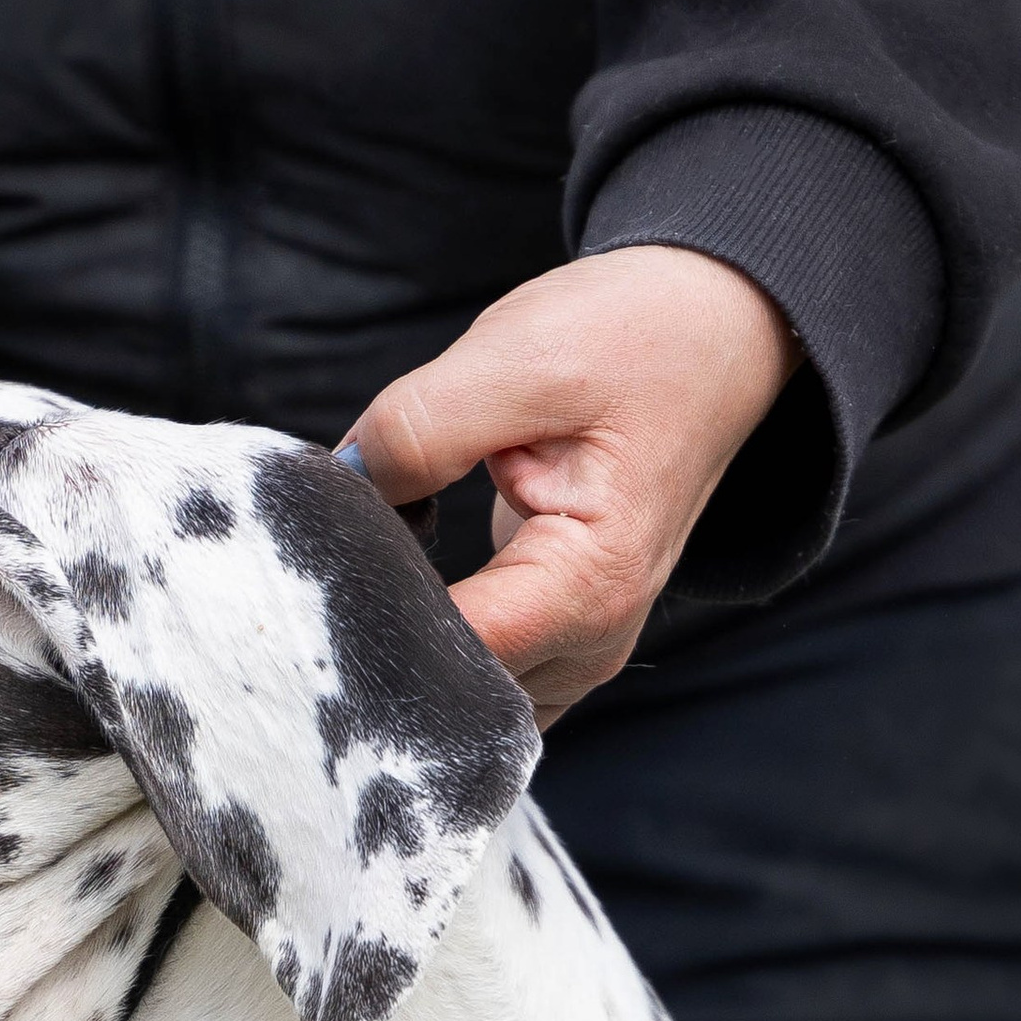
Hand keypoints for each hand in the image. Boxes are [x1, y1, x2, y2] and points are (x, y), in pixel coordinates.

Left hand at [343, 248, 801, 723]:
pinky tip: (382, 576)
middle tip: (306, 565)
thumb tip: (330, 492)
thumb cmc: (636, 336)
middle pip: (447, 691)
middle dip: (371, 638)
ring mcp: (575, 644)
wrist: (714, 328)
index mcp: (589, 587)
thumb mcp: (518, 358)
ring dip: (395, 640)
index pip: (446, 656)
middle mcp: (590, 642)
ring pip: (455, 693)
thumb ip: (417, 431)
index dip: (365, 621)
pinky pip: (472, 663)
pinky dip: (422, 631)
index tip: (306, 571)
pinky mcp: (552, 624)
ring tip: (344, 567)